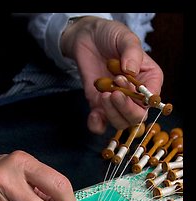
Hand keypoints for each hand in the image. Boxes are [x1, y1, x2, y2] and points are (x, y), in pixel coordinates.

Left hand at [61, 16, 163, 133]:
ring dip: (112, 113)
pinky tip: (94, 114)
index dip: (140, 98)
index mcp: (149, 79)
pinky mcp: (99, 106)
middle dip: (125, 108)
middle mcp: (135, 95)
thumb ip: (131, 52)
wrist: (87, 38)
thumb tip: (131, 70)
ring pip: (120, 122)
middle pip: (137, 116)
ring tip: (103, 93)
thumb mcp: (125, 37)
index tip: (126, 83)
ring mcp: (117, 102)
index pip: (151, 99)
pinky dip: (97, 124)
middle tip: (113, 92)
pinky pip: (100, 125)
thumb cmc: (111, 36)